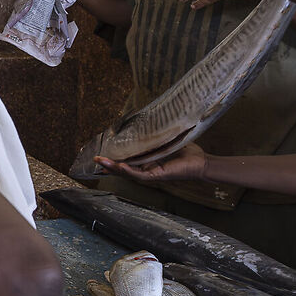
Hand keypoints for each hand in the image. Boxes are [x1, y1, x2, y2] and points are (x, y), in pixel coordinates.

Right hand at [95, 141, 209, 184]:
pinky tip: (119, 166)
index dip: (112, 157)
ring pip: (126, 172)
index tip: (99, 153)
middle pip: (122, 168)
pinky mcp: (156, 176)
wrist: (201, 162)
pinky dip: (127, 170)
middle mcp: (145, 169)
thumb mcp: (165, 140)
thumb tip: (146, 120)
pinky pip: (139, 175)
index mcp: (146, 161)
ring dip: (112, 168)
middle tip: (93, 159)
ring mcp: (150, 174)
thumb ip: (155, 135)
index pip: (126, 160)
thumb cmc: (186, 152)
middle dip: (107, 164)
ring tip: (99, 162)